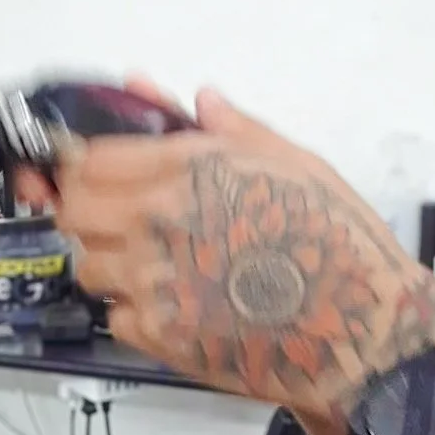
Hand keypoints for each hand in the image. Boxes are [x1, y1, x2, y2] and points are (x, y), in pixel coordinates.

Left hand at [16, 84, 434, 434]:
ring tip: (150, 267)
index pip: (90, 159)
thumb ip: (235, 130)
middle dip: (85, 212)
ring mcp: (153, 281)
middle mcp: (159, 221)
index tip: (89, 173)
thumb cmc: (339, 243)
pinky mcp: (158, 336)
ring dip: (109, 264)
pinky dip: (133, 315)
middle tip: (113, 220)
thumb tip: (198, 98)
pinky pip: (114, 317)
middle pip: (72, 209)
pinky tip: (172, 308)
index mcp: (190, 170)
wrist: (362, 330)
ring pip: (86, 265)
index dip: (82, 165)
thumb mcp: (298, 165)